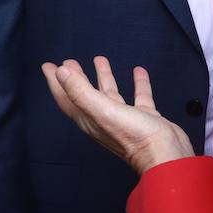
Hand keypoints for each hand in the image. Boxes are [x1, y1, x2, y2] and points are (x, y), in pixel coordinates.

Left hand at [41, 56, 192, 175]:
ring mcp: (123, 118)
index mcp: (89, 119)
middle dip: (76, 77)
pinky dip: (137, 83)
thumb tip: (61, 71)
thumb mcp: (102, 109)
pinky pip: (137, 96)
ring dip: (104, 77)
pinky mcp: (143, 117)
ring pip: (110, 93)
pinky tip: (138, 71)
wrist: (164, 153)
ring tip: (100, 59)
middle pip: (85, 94)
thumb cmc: (132, 135)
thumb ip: (80, 90)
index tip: (48, 65)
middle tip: (70, 62)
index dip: (56, 81)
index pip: (66, 97)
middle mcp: (103, 119)